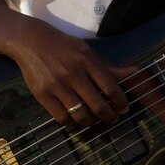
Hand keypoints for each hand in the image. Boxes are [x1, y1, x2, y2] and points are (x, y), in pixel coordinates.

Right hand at [8, 19, 137, 127]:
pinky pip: (62, 118)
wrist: (29, 40)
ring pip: (81, 115)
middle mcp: (73, 73)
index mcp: (87, 60)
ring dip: (92, 122)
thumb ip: (109, 66)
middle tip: (112, 119)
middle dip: (109, 117)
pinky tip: (76, 119)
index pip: (111, 87)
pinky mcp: (42, 95)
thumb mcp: (86, 51)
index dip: (120, 102)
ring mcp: (57, 85)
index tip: (124, 109)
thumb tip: (134, 72)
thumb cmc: (62, 45)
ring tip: (94, 120)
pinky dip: (72, 123)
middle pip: (98, 105)